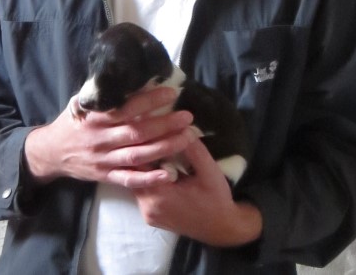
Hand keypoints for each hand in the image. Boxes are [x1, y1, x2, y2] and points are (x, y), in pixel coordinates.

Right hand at [24, 87, 195, 187]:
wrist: (51, 152)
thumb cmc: (72, 122)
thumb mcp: (80, 103)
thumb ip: (101, 94)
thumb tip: (124, 74)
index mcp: (95, 118)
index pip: (125, 108)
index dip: (149, 101)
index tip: (170, 92)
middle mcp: (100, 139)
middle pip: (137, 132)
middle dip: (165, 124)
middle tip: (187, 117)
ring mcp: (103, 160)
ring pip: (138, 155)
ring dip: (164, 147)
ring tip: (187, 138)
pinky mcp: (106, 176)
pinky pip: (129, 180)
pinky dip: (149, 179)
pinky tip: (168, 174)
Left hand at [134, 140, 262, 246]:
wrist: (222, 229)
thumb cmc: (216, 199)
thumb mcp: (209, 170)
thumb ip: (193, 149)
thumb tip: (179, 126)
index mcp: (160, 197)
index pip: (141, 163)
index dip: (145, 144)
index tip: (149, 128)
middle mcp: (148, 207)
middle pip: (134, 173)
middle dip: (142, 153)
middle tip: (148, 133)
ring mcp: (148, 214)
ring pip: (136, 181)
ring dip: (144, 165)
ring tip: (151, 146)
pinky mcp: (150, 216)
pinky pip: (142, 191)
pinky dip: (147, 177)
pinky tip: (156, 164)